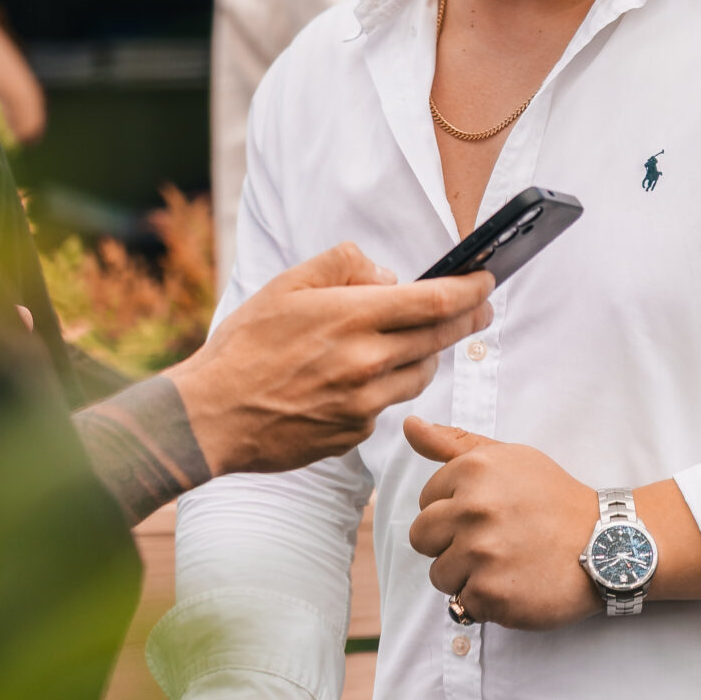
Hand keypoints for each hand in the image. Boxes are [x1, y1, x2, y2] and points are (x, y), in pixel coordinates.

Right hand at [167, 245, 492, 477]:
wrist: (213, 415)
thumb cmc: (245, 346)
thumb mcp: (287, 285)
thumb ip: (342, 267)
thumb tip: (388, 275)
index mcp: (353, 318)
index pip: (435, 302)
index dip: (470, 290)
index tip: (487, 280)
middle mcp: (367, 362)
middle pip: (440, 338)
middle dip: (468, 319)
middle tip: (482, 308)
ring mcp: (364, 403)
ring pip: (420, 375)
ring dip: (427, 354)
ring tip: (417, 341)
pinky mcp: (355, 433)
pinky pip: (386, 405)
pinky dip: (385, 387)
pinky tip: (360, 378)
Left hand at [406, 420, 700, 619]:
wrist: (606, 544)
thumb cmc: (553, 499)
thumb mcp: (508, 459)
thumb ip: (453, 444)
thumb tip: (409, 425)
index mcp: (472, 470)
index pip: (426, 502)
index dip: (454, 513)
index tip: (488, 516)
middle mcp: (473, 509)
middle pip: (421, 538)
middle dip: (450, 544)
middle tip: (492, 544)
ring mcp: (481, 554)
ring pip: (438, 575)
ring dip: (466, 576)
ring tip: (505, 565)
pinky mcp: (492, 595)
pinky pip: (461, 605)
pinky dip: (485, 602)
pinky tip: (515, 586)